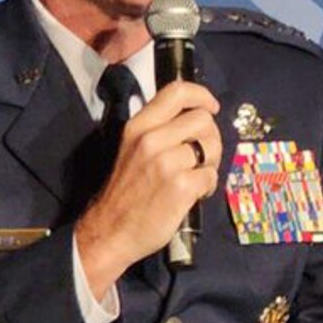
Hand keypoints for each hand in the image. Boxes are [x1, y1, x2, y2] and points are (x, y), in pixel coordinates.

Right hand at [74, 80, 221, 292]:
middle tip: (202, 156)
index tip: (211, 107)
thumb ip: (159, 130)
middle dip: (211, 137)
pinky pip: (211, 176)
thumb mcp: (132, 149)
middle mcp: (151, 139)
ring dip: (212, 163)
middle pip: (203, 120)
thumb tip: (196, 120)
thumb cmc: (125, 191)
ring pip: (212, 147)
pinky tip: (195, 194)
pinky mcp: (181, 186)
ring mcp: (167, 162)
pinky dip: (209, 186)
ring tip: (198, 176)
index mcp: (139, 126)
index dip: (201, 95)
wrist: (110, 231)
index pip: (176, 92)